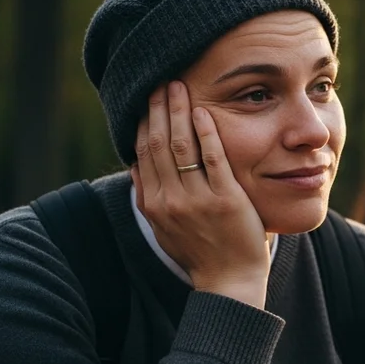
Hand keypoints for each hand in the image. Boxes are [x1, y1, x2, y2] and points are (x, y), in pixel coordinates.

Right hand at [132, 82, 268, 307]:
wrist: (229, 282)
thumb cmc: (199, 253)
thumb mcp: (164, 228)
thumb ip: (148, 197)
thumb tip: (135, 166)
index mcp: (153, 204)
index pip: (142, 152)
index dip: (142, 121)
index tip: (145, 98)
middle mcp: (170, 200)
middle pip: (158, 143)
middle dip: (157, 108)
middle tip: (161, 81)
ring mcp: (198, 200)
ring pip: (181, 146)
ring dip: (178, 112)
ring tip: (178, 86)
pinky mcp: (226, 200)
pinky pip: (213, 159)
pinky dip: (207, 133)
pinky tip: (203, 112)